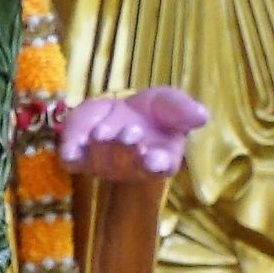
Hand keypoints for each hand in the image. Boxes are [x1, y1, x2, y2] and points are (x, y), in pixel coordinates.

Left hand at [55, 85, 207, 182]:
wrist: (121, 108)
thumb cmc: (154, 112)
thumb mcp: (171, 104)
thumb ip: (184, 110)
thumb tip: (202, 116)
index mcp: (160, 159)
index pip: (160, 168)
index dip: (156, 163)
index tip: (154, 156)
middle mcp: (131, 169)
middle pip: (128, 167)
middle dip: (127, 150)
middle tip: (130, 132)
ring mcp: (102, 167)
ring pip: (99, 164)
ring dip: (102, 147)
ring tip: (104, 130)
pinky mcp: (77, 157)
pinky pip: (71, 161)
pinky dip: (72, 152)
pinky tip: (77, 141)